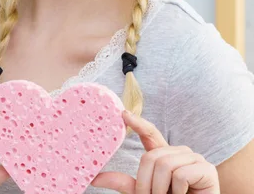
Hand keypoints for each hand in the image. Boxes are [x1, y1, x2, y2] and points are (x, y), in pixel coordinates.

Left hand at [91, 111, 219, 193]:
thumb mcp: (143, 191)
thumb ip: (123, 182)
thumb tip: (94, 178)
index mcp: (164, 155)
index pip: (150, 134)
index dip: (138, 123)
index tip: (123, 114)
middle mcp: (180, 152)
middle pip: (151, 157)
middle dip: (146, 183)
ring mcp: (194, 159)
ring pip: (165, 166)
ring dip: (160, 189)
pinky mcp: (207, 170)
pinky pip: (180, 175)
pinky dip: (177, 192)